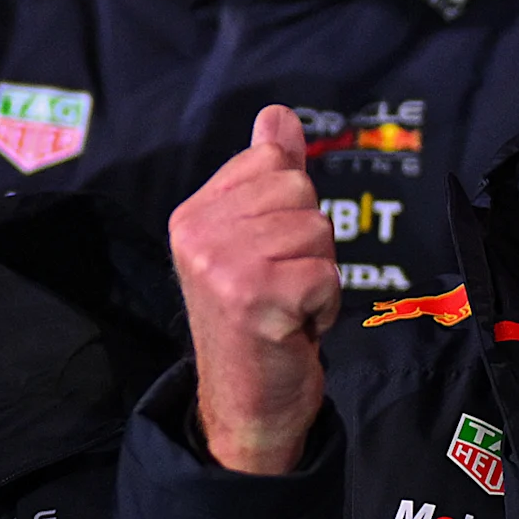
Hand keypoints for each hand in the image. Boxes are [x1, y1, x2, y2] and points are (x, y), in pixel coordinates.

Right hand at [171, 105, 340, 475]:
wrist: (246, 403)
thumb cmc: (256, 319)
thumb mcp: (254, 240)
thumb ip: (265, 175)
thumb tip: (277, 116)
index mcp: (192, 214)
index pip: (271, 163)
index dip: (290, 207)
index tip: (270, 253)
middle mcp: (197, 234)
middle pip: (299, 193)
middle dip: (310, 241)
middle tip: (282, 284)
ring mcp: (222, 265)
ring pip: (317, 232)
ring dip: (319, 274)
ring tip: (287, 305)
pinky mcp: (254, 297)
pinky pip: (326, 274)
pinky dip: (325, 305)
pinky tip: (295, 325)